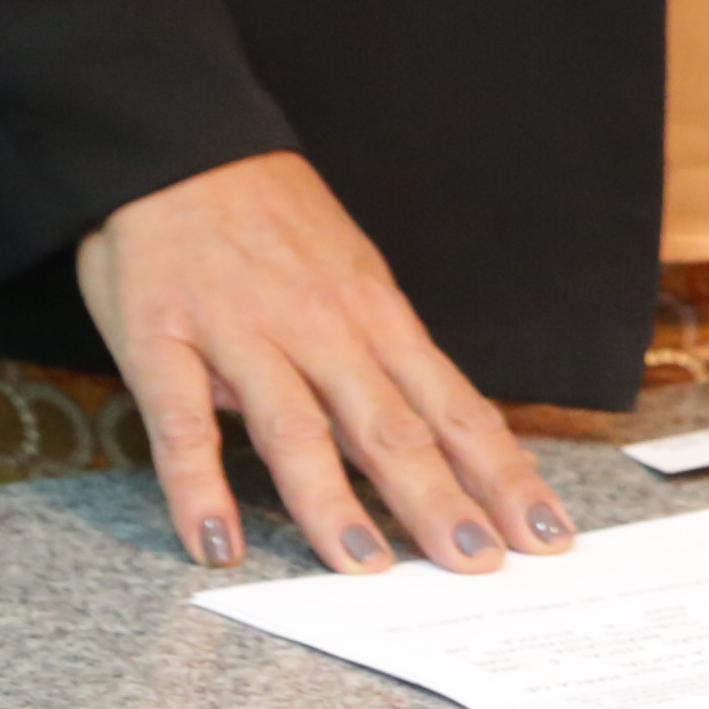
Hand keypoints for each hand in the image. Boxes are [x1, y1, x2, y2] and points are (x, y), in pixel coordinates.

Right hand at [75, 151, 568, 573]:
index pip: (453, 407)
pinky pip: (182, 424)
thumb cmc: (271, 218)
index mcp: (375, 317)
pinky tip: (217, 543)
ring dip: (334, 502)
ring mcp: (242, 336)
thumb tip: (440, 435)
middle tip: (479, 565)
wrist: (178, 142)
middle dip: (440, 500)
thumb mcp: (352, 274)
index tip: (545, 531)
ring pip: (296, 429)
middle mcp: (322, 329)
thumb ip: (385, 355)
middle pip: (392, 427)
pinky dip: (200, 487)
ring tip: (367, 566)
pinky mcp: (164, 342)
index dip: (500, 473)